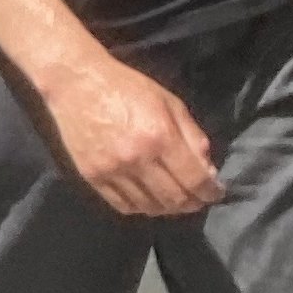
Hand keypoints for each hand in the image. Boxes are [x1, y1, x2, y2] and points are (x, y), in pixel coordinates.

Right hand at [36, 51, 223, 215]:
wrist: (76, 84)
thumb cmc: (127, 87)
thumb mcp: (170, 103)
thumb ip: (192, 137)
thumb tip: (208, 171)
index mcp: (160, 136)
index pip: (195, 179)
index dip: (211, 192)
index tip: (216, 193)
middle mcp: (137, 159)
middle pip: (174, 199)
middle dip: (193, 203)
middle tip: (198, 199)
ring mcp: (112, 170)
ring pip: (150, 207)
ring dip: (168, 208)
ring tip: (173, 199)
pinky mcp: (92, 176)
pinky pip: (123, 205)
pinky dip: (141, 207)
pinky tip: (147, 197)